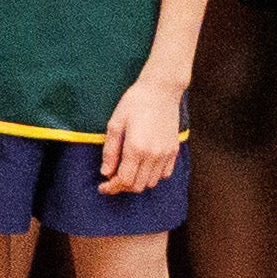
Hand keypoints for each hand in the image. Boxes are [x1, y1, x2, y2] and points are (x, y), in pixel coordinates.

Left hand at [101, 71, 185, 193]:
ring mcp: (166, 154)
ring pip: (151, 183)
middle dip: (122, 187)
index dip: (111, 187)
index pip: (124, 180)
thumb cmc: (134, 103)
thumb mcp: (115, 123)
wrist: (161, 90)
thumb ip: (110, 151)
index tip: (102, 187)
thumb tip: (105, 172)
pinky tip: (143, 166)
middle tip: (112, 179)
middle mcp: (153, 155)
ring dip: (137, 182)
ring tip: (127, 172)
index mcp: (136, 148)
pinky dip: (152, 176)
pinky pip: (164, 174)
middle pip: (137, 186)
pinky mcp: (174, 150)